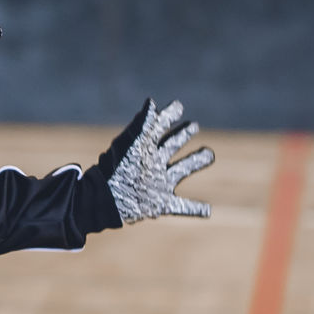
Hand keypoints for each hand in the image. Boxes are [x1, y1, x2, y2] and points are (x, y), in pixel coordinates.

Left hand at [96, 98, 214, 221]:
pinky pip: (181, 207)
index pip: (160, 129)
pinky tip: (208, 210)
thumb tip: (152, 102)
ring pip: (182, 170)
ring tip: (209, 154)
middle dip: (183, 135)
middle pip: (172, 146)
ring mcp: (158, 184)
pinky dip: (195, 209)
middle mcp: (154, 165)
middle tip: (194, 125)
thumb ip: (142, 125)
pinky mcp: (160, 204)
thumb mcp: (130, 144)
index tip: (178, 107)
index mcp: (146, 150)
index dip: (169, 117)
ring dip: (196, 162)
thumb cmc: (116, 169)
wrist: (105, 199)